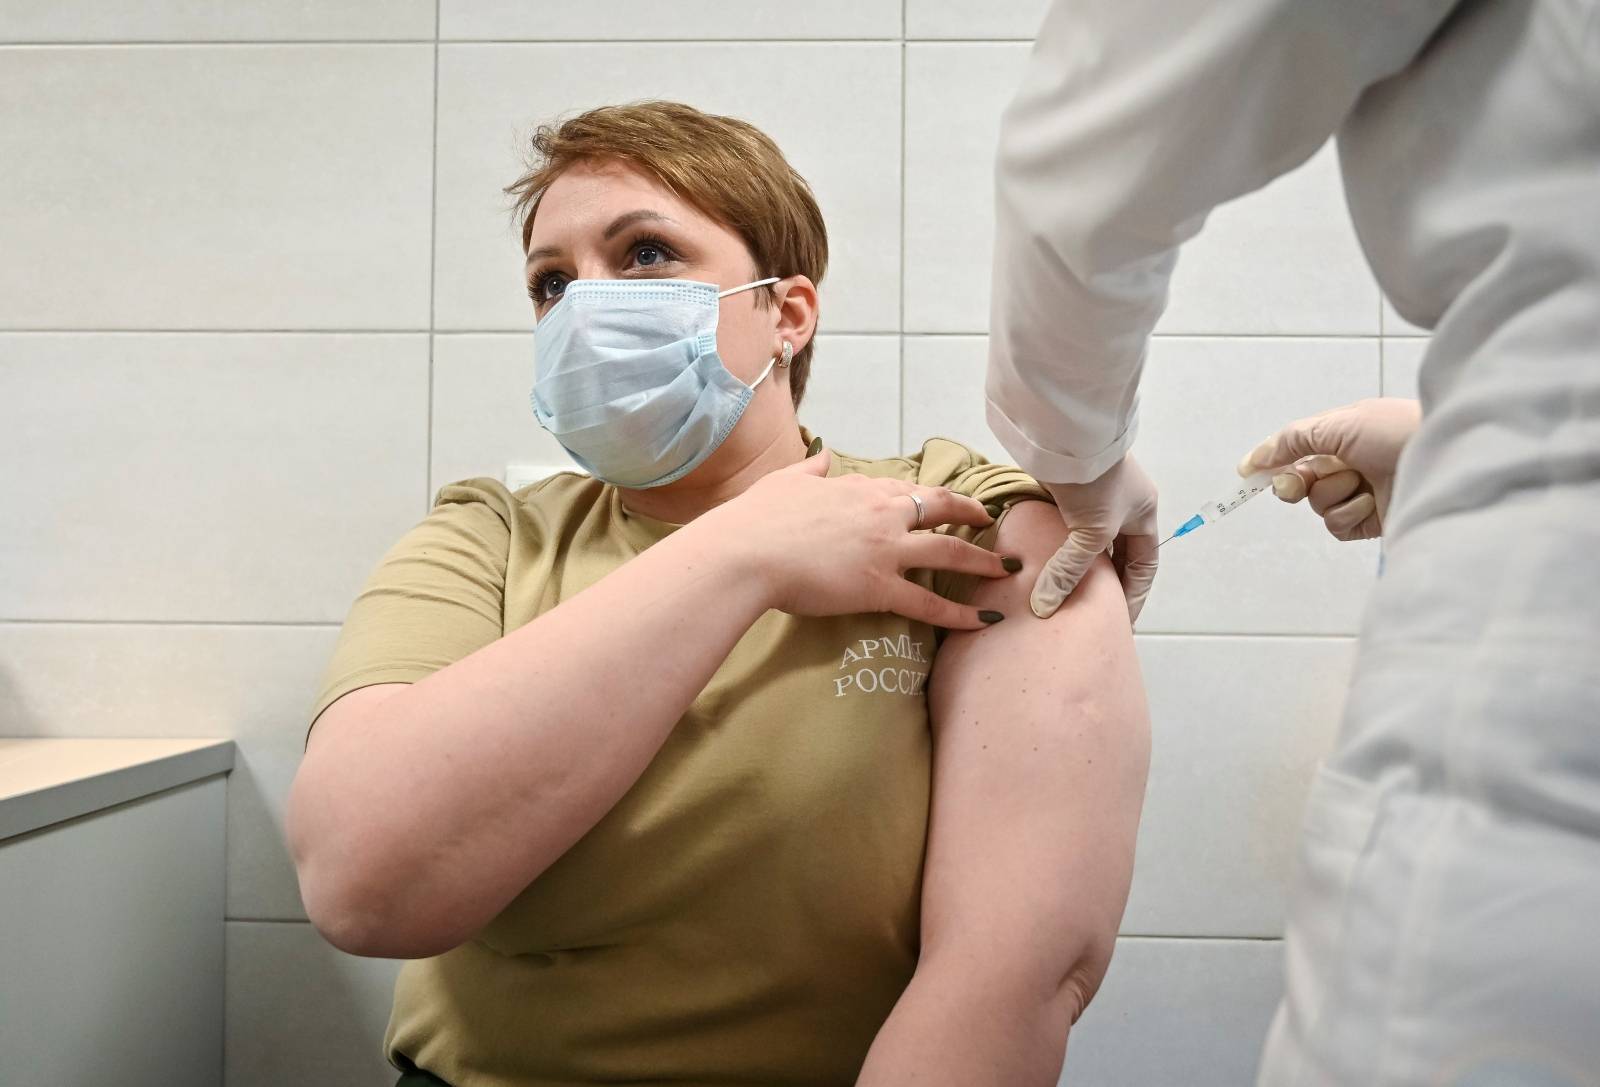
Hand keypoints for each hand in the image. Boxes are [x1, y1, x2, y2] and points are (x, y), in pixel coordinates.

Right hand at [708, 449, 1016, 628]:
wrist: (746, 552)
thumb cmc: (757, 519)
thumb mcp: (785, 482)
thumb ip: (811, 468)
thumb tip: (824, 453)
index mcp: (857, 488)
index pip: (901, 488)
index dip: (925, 495)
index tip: (939, 500)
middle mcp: (881, 513)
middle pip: (939, 508)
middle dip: (970, 513)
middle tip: (991, 521)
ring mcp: (885, 550)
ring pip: (949, 552)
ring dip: (983, 561)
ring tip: (1007, 570)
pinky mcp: (880, 586)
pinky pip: (930, 603)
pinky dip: (961, 615)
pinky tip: (984, 622)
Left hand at [1033, 455, 1157, 622]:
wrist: (1064, 433)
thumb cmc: (1094, 480)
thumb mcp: (1091, 530)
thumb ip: (1069, 570)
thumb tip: (1044, 608)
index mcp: (1143, 514)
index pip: (1144, 565)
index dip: (1133, 595)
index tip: (1119, 621)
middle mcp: (1123, 505)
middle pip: (1116, 554)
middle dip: (1105, 583)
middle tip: (1090, 614)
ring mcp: (1094, 496)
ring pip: (1087, 541)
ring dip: (1077, 564)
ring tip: (1064, 595)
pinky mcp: (1066, 489)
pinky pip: (1064, 527)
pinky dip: (1056, 546)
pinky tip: (1044, 564)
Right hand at [1237, 397, 1420, 540]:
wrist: (1450, 461)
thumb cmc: (1398, 431)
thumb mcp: (1339, 423)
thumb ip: (1292, 439)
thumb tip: (1254, 459)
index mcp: (1344, 435)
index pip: (1296, 451)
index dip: (1274, 462)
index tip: (1250, 474)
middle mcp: (1351, 464)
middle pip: (1301, 482)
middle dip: (1298, 483)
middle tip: (1299, 483)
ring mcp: (1361, 493)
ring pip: (1319, 505)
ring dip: (1334, 494)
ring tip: (1363, 482)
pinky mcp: (1371, 521)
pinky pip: (1337, 525)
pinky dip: (1349, 513)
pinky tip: (1373, 501)